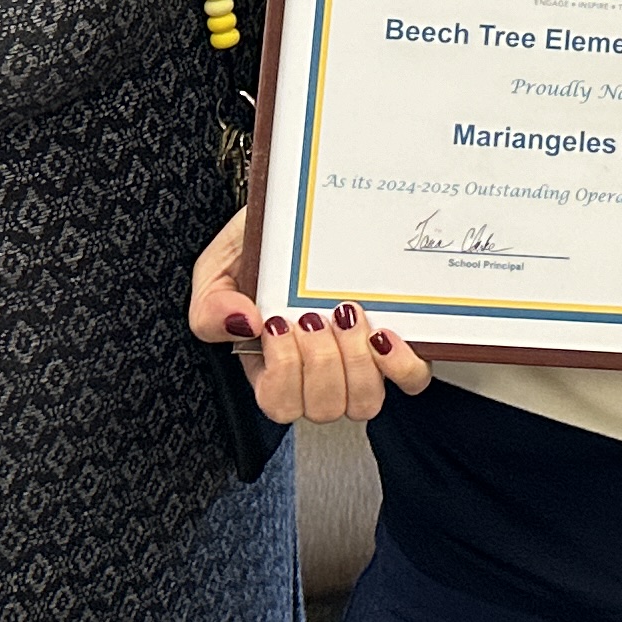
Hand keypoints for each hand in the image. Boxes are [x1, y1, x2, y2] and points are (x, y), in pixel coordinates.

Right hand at [188, 208, 431, 421]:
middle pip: (323, 408)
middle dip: (319, 361)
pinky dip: (401, 364)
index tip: (280, 322)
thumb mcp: (218, 269)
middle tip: (314, 316)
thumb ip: (210, 305)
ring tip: (347, 315)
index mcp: (271, 365)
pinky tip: (384, 334)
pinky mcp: (398, 347)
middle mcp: (317, 373)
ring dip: (355, 361)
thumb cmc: (260, 245)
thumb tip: (242, 325)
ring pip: (364, 403)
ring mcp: (359, 362)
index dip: (284, 372)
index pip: (278, 404)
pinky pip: (410, 380)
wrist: (299, 212)